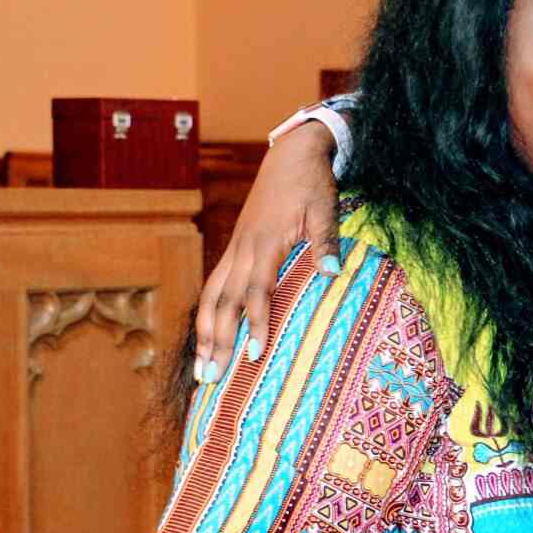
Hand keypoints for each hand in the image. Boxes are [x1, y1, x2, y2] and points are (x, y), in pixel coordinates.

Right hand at [195, 121, 340, 379]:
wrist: (292, 154)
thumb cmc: (312, 182)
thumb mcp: (325, 208)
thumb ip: (325, 240)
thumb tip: (332, 271)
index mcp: (266, 243)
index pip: (257, 292)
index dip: (255, 323)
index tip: (254, 353)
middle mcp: (244, 250)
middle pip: (224, 303)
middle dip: (217, 342)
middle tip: (209, 378)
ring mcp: (236, 249)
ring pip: (212, 297)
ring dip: (205, 334)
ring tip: (200, 369)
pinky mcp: (235, 248)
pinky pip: (215, 285)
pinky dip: (207, 313)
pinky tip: (206, 336)